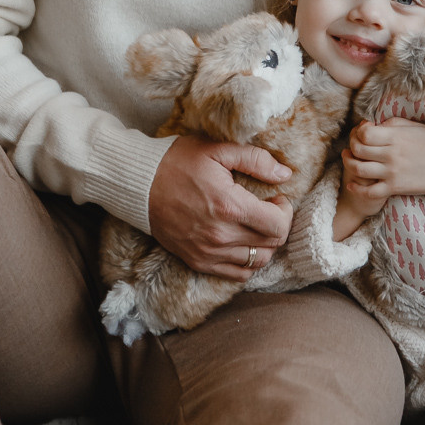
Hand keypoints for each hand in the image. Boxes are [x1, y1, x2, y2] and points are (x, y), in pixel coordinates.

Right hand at [148, 133, 292, 279]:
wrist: (139, 184)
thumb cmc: (179, 162)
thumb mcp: (218, 150)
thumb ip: (256, 160)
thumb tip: (285, 174)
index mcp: (230, 207)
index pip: (278, 225)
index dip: (285, 211)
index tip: (276, 198)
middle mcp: (221, 235)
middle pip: (272, 244)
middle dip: (278, 225)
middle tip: (268, 208)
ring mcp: (209, 252)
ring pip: (257, 262)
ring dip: (265, 244)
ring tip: (256, 225)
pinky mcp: (198, 261)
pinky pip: (237, 274)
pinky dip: (247, 262)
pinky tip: (243, 242)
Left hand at [344, 118, 424, 227]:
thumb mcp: (416, 127)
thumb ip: (394, 123)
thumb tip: (375, 124)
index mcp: (396, 136)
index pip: (364, 133)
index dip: (358, 131)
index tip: (361, 131)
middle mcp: (391, 154)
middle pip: (358, 149)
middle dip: (351, 145)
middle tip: (352, 144)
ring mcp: (392, 172)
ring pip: (358, 169)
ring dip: (348, 163)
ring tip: (347, 158)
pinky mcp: (394, 188)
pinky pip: (369, 191)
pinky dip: (356, 189)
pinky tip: (351, 185)